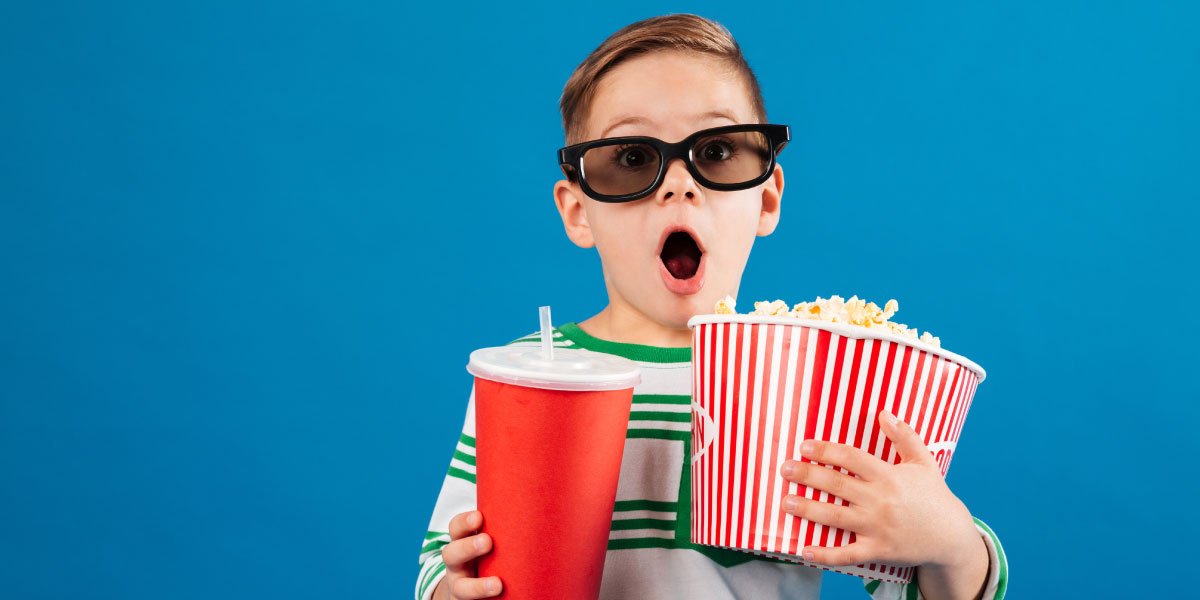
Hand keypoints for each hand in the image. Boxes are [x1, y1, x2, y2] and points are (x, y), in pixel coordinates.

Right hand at [432, 510, 502, 598]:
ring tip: (497, 585)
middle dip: (468, 547)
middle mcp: (457, 564)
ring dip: (477, 587)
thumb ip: (509, 524)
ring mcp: (460, 587)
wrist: (471, 591)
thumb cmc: (492, 556)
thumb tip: (555, 489)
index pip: (456, 528)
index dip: (464, 522)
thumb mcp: (494, 538)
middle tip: (488, 542)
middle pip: (451, 554)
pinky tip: (500, 597)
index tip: (479, 517)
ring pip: (461, 588)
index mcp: (463, 541)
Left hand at [777, 410, 980, 570]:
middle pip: (838, 484)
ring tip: (786, 502)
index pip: (852, 458)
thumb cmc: (934, 496)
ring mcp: (878, 527)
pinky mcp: (877, 550)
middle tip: (784, 469)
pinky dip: (826, 554)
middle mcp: (881, 501)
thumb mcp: (923, 462)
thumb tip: (884, 413)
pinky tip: (805, 550)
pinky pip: (847, 554)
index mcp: (889, 476)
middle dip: (808, 475)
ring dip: (809, 509)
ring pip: (837, 517)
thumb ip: (904, 437)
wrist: (951, 537)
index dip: (827, 451)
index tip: (805, 446)